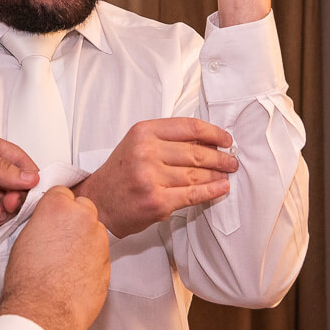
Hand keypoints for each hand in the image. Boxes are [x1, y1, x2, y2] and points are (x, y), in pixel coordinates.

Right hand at [0, 186, 109, 329]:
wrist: (44, 313)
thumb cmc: (28, 281)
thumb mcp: (24, 238)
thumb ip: (42, 222)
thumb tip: (48, 223)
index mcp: (58, 206)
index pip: (63, 192)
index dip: (57, 206)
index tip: (54, 217)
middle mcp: (83, 217)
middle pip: (84, 207)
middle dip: (75, 219)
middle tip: (61, 238)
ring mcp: (99, 239)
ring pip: (95, 230)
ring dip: (85, 240)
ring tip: (66, 261)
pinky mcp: (109, 260)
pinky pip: (101, 253)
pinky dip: (92, 260)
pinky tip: (76, 274)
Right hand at [72, 118, 237, 238]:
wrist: (99, 203)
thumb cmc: (121, 173)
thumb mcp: (138, 144)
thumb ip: (167, 139)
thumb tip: (209, 142)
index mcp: (143, 132)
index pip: (188, 127)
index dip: (213, 133)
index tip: (225, 139)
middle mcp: (146, 152)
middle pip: (196, 152)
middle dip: (220, 157)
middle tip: (231, 161)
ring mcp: (151, 177)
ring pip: (197, 174)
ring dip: (218, 175)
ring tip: (227, 174)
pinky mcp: (157, 201)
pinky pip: (193, 194)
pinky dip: (212, 191)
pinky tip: (221, 188)